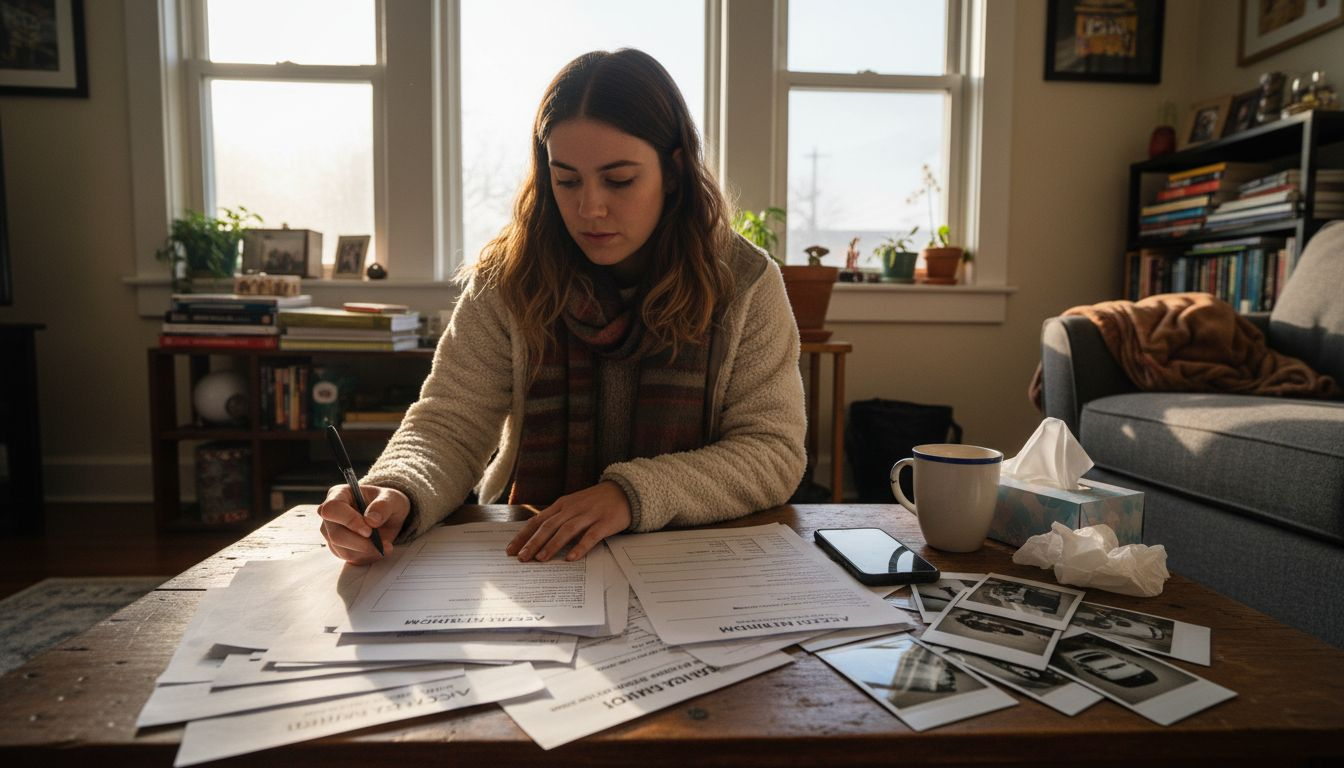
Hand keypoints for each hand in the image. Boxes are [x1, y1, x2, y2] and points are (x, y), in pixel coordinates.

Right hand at [319, 484, 408, 564]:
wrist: (388, 516)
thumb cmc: (386, 503)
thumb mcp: (393, 498)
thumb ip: (384, 505)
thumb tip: (371, 520)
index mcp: (339, 495)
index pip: (332, 509)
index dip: (348, 521)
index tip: (369, 530)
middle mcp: (330, 515)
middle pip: (335, 534)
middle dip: (360, 542)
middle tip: (381, 542)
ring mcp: (332, 533)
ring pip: (342, 550)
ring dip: (367, 551)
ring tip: (386, 545)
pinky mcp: (339, 548)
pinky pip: (350, 558)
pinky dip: (367, 556)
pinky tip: (379, 549)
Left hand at [506, 481, 631, 561]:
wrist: (625, 491)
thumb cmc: (595, 501)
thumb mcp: (573, 505)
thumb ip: (557, 517)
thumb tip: (535, 532)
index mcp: (562, 505)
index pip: (538, 520)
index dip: (524, 535)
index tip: (511, 549)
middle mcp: (572, 509)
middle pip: (549, 526)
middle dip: (533, 542)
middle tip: (521, 558)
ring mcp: (588, 515)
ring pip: (566, 530)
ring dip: (552, 545)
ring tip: (541, 558)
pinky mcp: (604, 523)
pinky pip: (590, 536)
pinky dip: (579, 547)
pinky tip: (571, 557)